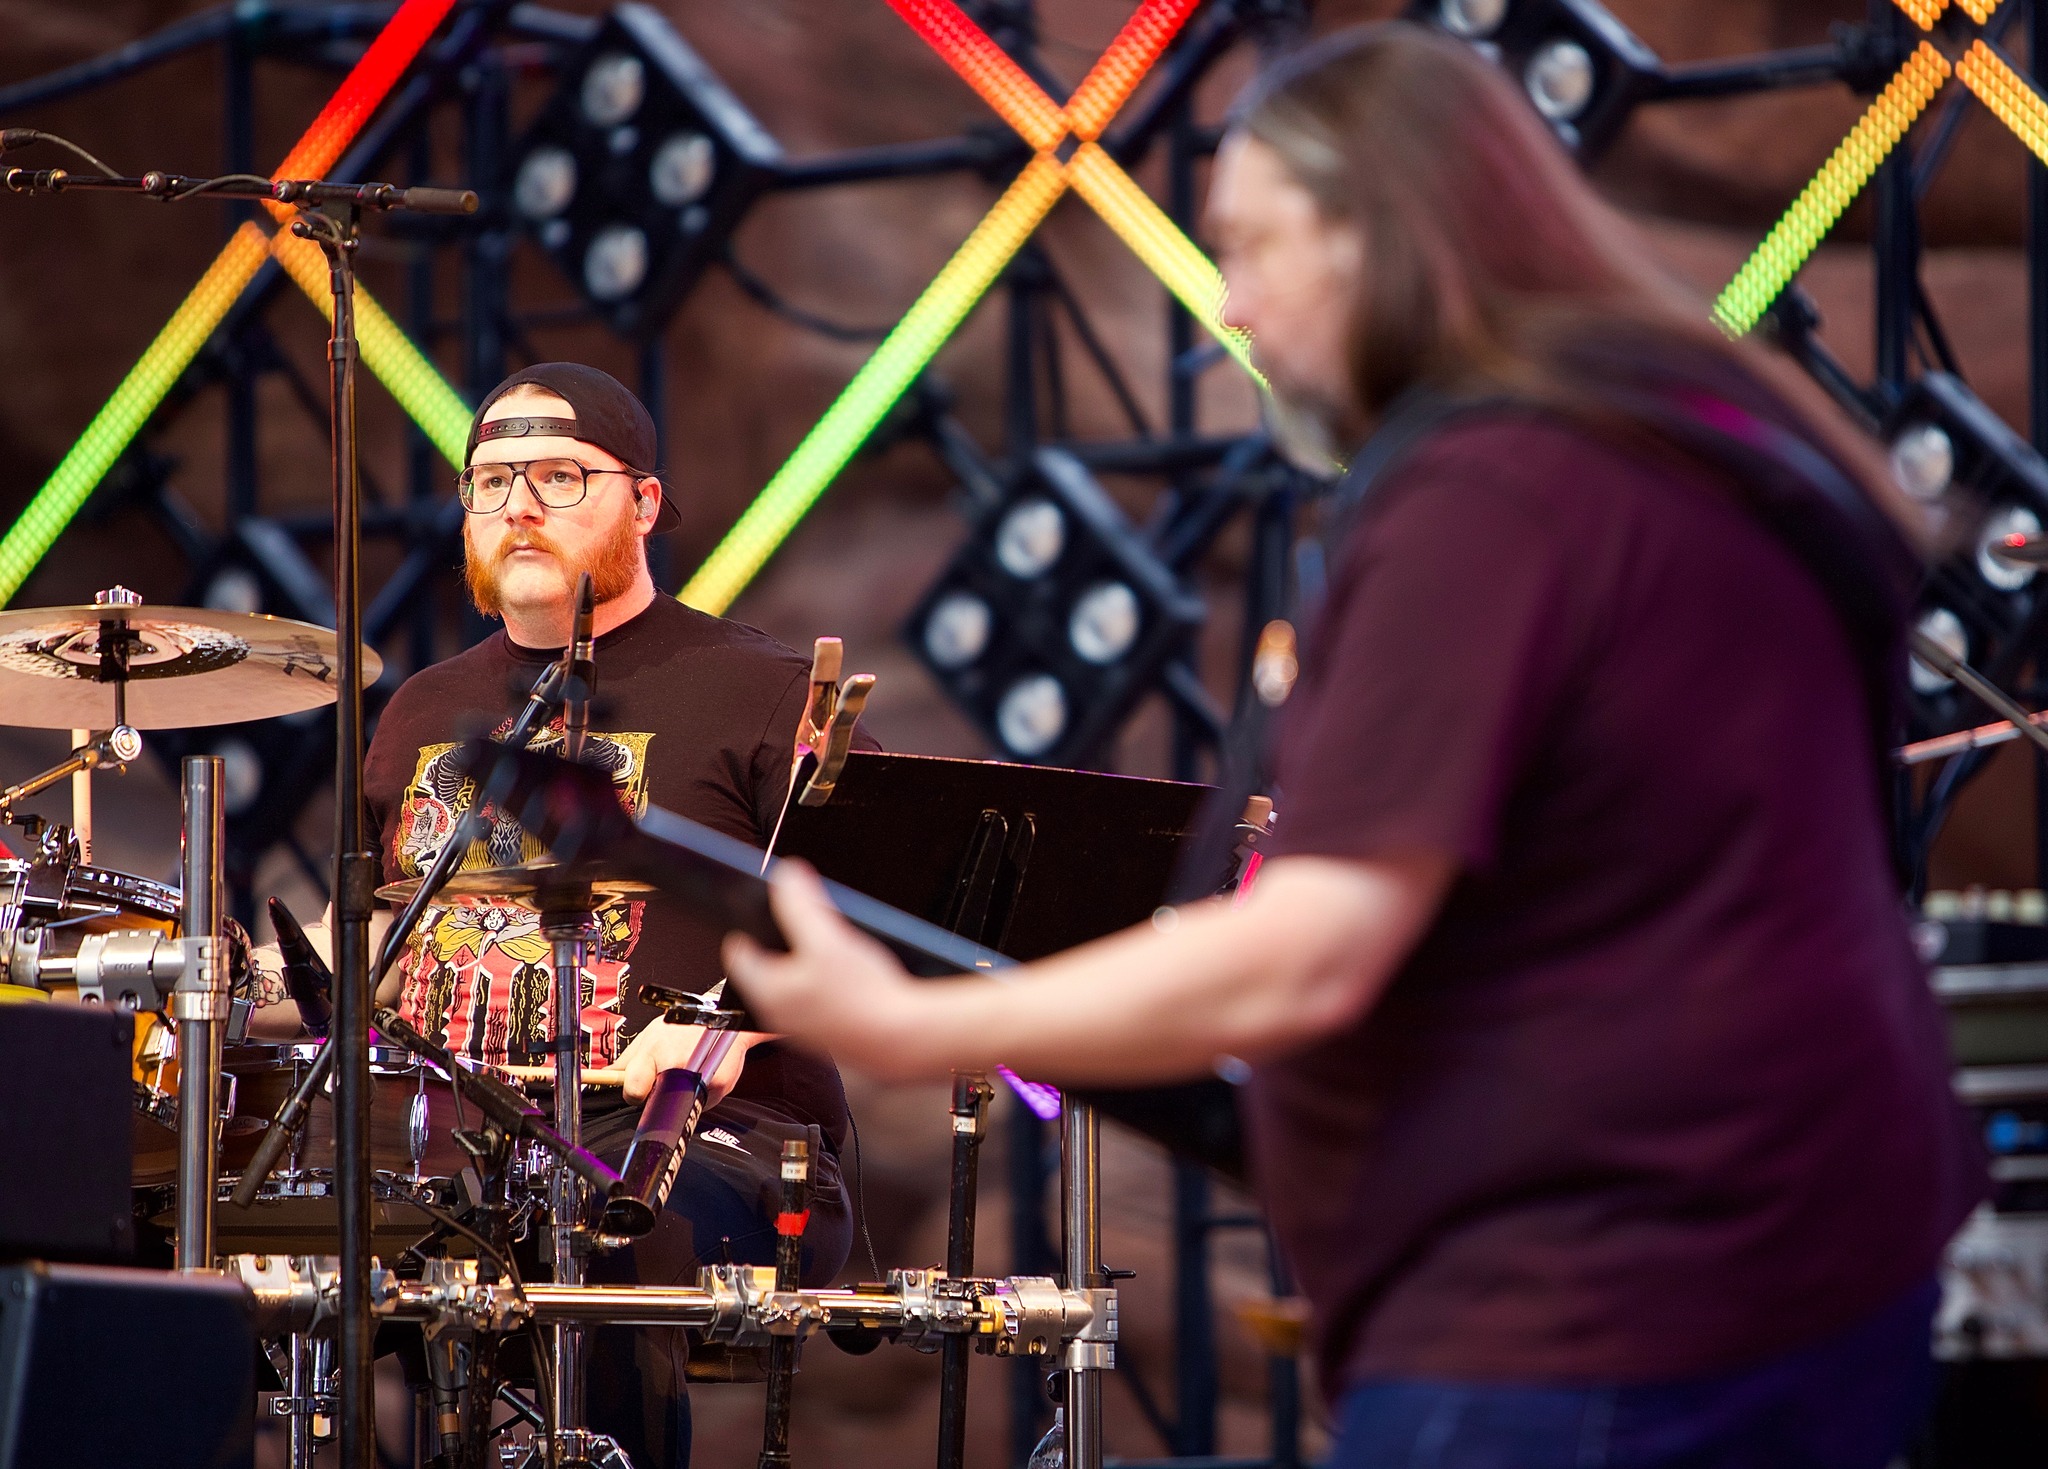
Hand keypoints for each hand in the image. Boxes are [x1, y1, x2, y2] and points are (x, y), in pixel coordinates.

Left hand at [616, 1016, 748, 1104]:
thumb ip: (627, 1059)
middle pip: (655, 1102)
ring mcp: (700, 1077)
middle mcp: (677, 1065)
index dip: (633, 1094)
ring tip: (686, 1071)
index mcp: (655, 1052)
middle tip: (665, 1079)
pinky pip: (703, 1103)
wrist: (725, 1018)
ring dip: (680, 1095)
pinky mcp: (721, 1085)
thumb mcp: (652, 1034)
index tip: (639, 1090)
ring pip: (681, 1106)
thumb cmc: (684, 1025)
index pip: (633, 1090)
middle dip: (657, 1095)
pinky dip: (700, 1094)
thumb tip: (606, 1076)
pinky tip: (703, 1073)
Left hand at [722, 861, 932, 1081]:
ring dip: (804, 964)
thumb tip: (786, 875)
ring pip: (790, 985)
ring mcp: (801, 1028)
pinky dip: (823, 985)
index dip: (747, 926)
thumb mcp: (829, 939)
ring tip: (829, 948)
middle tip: (801, 923)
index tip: (758, 911)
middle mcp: (778, 1013)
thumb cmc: (864, 995)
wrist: (901, 1040)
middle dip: (781, 943)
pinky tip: (848, 976)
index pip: (738, 952)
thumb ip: (801, 905)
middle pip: (765, 968)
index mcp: (766, 990)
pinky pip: (813, 1001)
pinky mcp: (824, 1034)